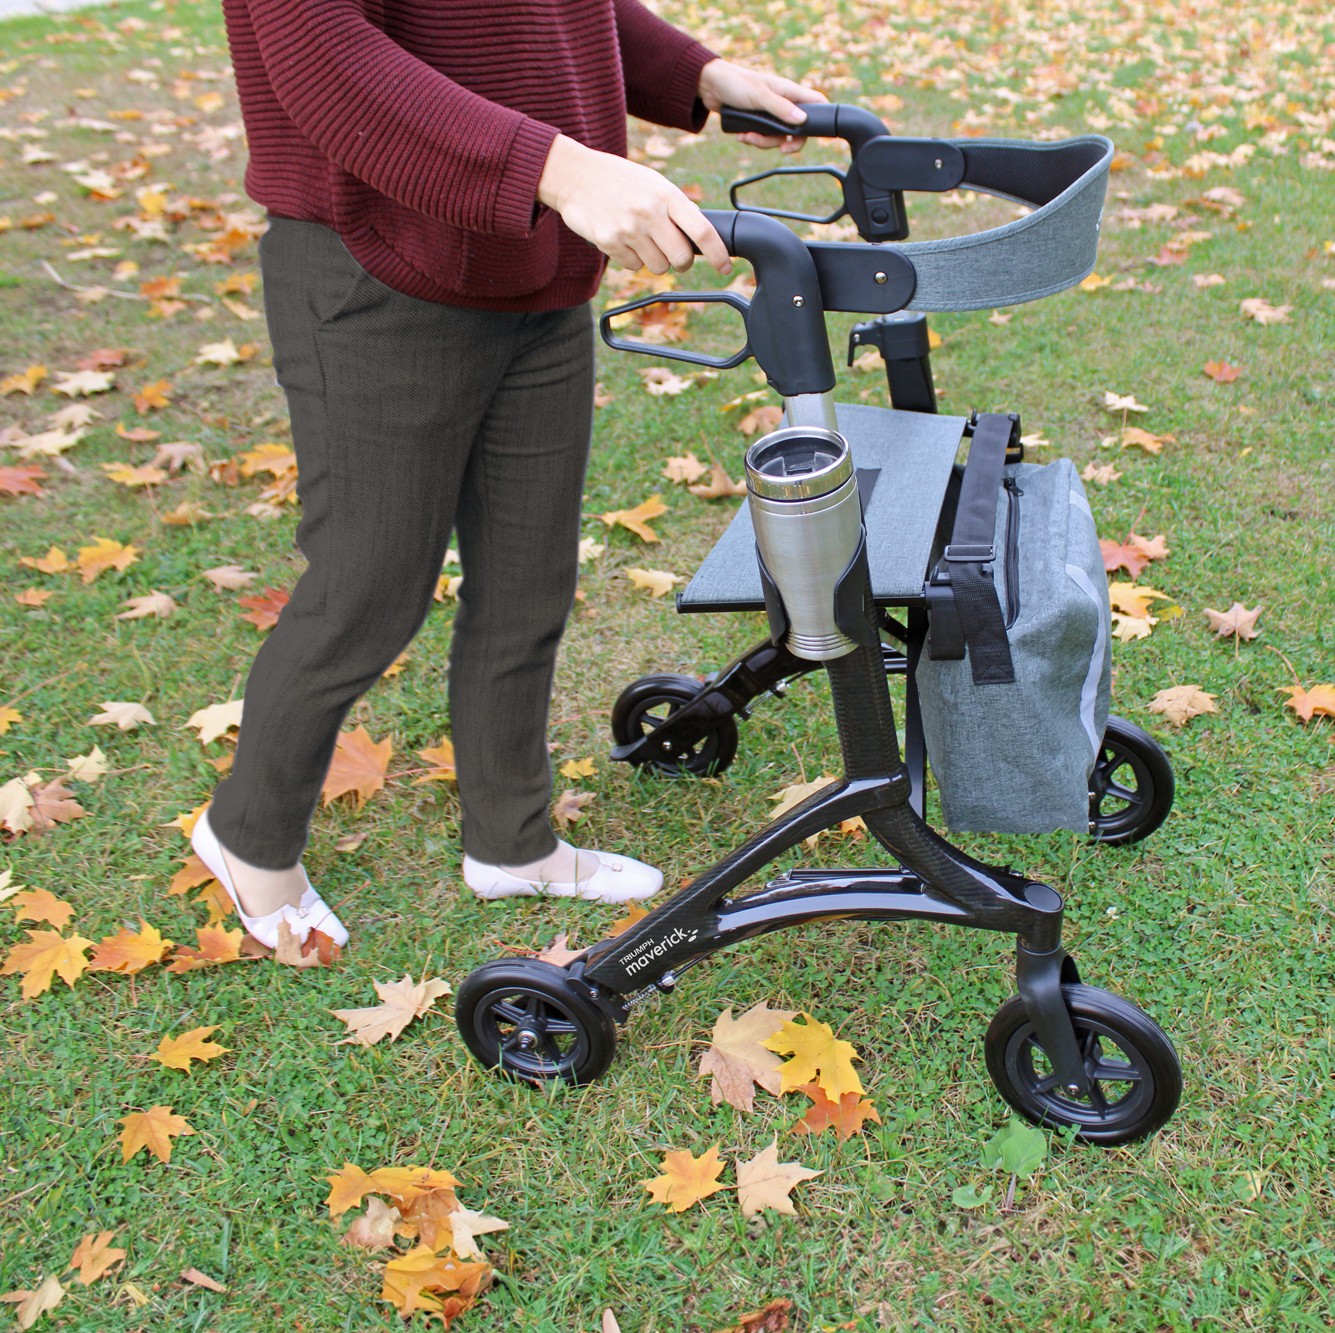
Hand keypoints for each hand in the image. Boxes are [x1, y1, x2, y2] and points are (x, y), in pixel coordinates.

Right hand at [537, 134, 731, 275]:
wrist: (575, 175)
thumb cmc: (620, 180)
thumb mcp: (654, 183)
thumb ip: (676, 208)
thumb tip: (700, 238)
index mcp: (666, 194)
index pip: (701, 230)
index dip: (717, 253)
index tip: (725, 267)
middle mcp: (649, 212)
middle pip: (682, 258)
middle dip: (682, 262)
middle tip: (676, 254)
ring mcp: (629, 229)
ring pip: (659, 267)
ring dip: (656, 260)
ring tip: (642, 239)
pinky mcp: (609, 242)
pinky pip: (634, 266)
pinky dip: (633, 259)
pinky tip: (624, 238)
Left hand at [697, 59, 827, 153]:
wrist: (710, 87)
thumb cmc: (736, 83)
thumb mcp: (760, 96)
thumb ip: (780, 109)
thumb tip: (801, 121)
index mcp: (789, 91)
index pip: (816, 103)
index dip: (822, 118)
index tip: (813, 135)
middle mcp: (783, 103)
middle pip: (797, 130)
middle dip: (785, 142)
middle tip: (779, 149)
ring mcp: (771, 114)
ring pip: (778, 138)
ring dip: (763, 142)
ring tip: (747, 136)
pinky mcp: (758, 122)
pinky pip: (762, 138)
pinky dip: (753, 140)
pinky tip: (742, 135)